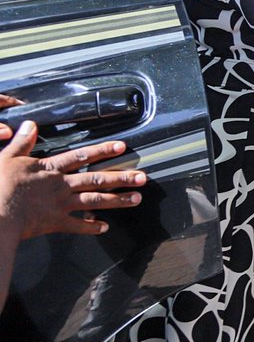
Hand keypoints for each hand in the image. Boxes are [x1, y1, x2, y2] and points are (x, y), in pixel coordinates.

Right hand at [0, 122, 145, 238]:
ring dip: (117, 200)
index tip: (122, 147)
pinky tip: (105, 227)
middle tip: (142, 178)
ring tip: (137, 199)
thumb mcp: (7, 159)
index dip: (102, 150)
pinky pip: (77, 226)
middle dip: (122, 177)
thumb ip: (22, 142)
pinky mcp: (54, 223)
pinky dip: (91, 227)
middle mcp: (61, 185)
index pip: (81, 156)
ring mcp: (60, 204)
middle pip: (96, 179)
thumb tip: (30, 124)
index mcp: (50, 168)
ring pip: (94, 200)